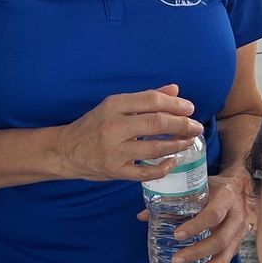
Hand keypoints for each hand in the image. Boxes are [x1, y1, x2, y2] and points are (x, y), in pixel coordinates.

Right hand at [55, 85, 201, 182]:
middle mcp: (114, 127)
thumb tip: (175, 89)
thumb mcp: (115, 106)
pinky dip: (162, 168)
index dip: (176, 104)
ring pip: (154, 148)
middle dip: (183, 125)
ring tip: (189, 141)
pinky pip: (145, 172)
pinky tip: (173, 162)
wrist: (65, 150)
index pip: (152, 100)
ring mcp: (114, 151)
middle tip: (196, 127)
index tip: (190, 109)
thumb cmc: (93, 126)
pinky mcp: (115, 170)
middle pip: (157, 124)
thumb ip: (145, 98)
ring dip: (177, 145)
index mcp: (114, 106)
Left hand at [158, 174, 249, 262]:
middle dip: (196, 253)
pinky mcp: (236, 247)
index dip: (195, 226)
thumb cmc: (215, 187)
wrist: (238, 188)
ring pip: (224, 259)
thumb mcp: (197, 186)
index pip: (213, 215)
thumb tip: (143, 216)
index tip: (177, 235)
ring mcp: (238, 235)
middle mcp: (236, 218)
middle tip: (175, 260)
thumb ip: (172, 199)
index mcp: (226, 198)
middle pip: (220, 241)